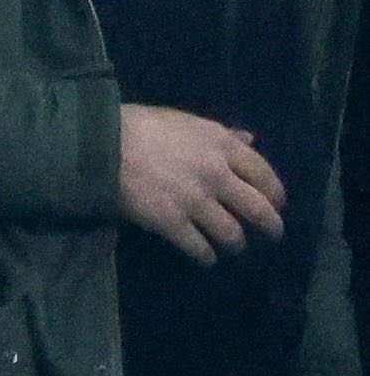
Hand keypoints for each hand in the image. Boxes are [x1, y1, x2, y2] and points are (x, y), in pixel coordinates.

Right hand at [118, 103, 285, 264]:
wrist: (99, 145)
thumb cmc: (139, 125)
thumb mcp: (182, 120)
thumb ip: (219, 133)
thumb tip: (250, 139)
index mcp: (219, 144)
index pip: (264, 173)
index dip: (275, 193)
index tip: (276, 203)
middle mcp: (216, 175)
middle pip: (259, 210)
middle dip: (270, 226)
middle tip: (271, 234)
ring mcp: (195, 202)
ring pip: (233, 234)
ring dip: (235, 243)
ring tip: (230, 245)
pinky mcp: (173, 224)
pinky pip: (201, 248)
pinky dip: (206, 255)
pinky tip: (204, 255)